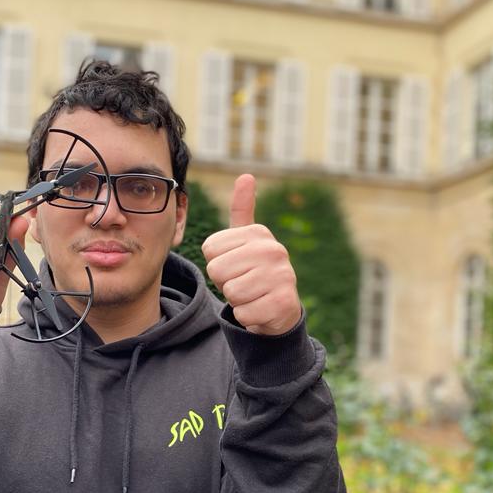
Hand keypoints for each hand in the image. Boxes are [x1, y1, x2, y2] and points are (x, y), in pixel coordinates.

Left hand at [201, 174, 301, 335]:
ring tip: (253, 294)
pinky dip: (248, 317)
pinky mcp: (282, 303)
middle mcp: (274, 250)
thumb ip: (242, 210)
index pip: (210, 249)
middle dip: (225, 283)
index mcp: (259, 233)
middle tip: (244, 282)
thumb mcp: (247, 240)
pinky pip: (244, 313)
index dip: (217, 263)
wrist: (280, 309)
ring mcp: (281, 276)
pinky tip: (261, 309)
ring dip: (237, 301)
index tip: (236, 265)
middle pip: (217, 271)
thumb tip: (246, 175)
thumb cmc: (255, 271)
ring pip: (231, 293)